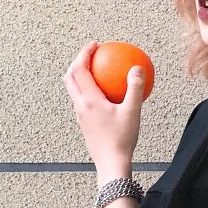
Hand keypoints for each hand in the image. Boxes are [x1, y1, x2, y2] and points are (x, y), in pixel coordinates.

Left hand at [62, 41, 146, 173]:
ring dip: (79, 76)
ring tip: (95, 71)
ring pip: (73, 89)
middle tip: (91, 55)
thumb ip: (135, 88)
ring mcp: (80, 115)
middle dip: (77, 62)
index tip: (94, 45)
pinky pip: (82, 100)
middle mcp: (80, 105)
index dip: (84, 53)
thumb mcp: (133, 111)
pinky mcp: (84, 123)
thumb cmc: (122, 138)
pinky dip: (87, 90)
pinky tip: (104, 95)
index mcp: (89, 99)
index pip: (80, 69)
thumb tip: (137, 68)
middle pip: (70, 77)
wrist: (111, 162)